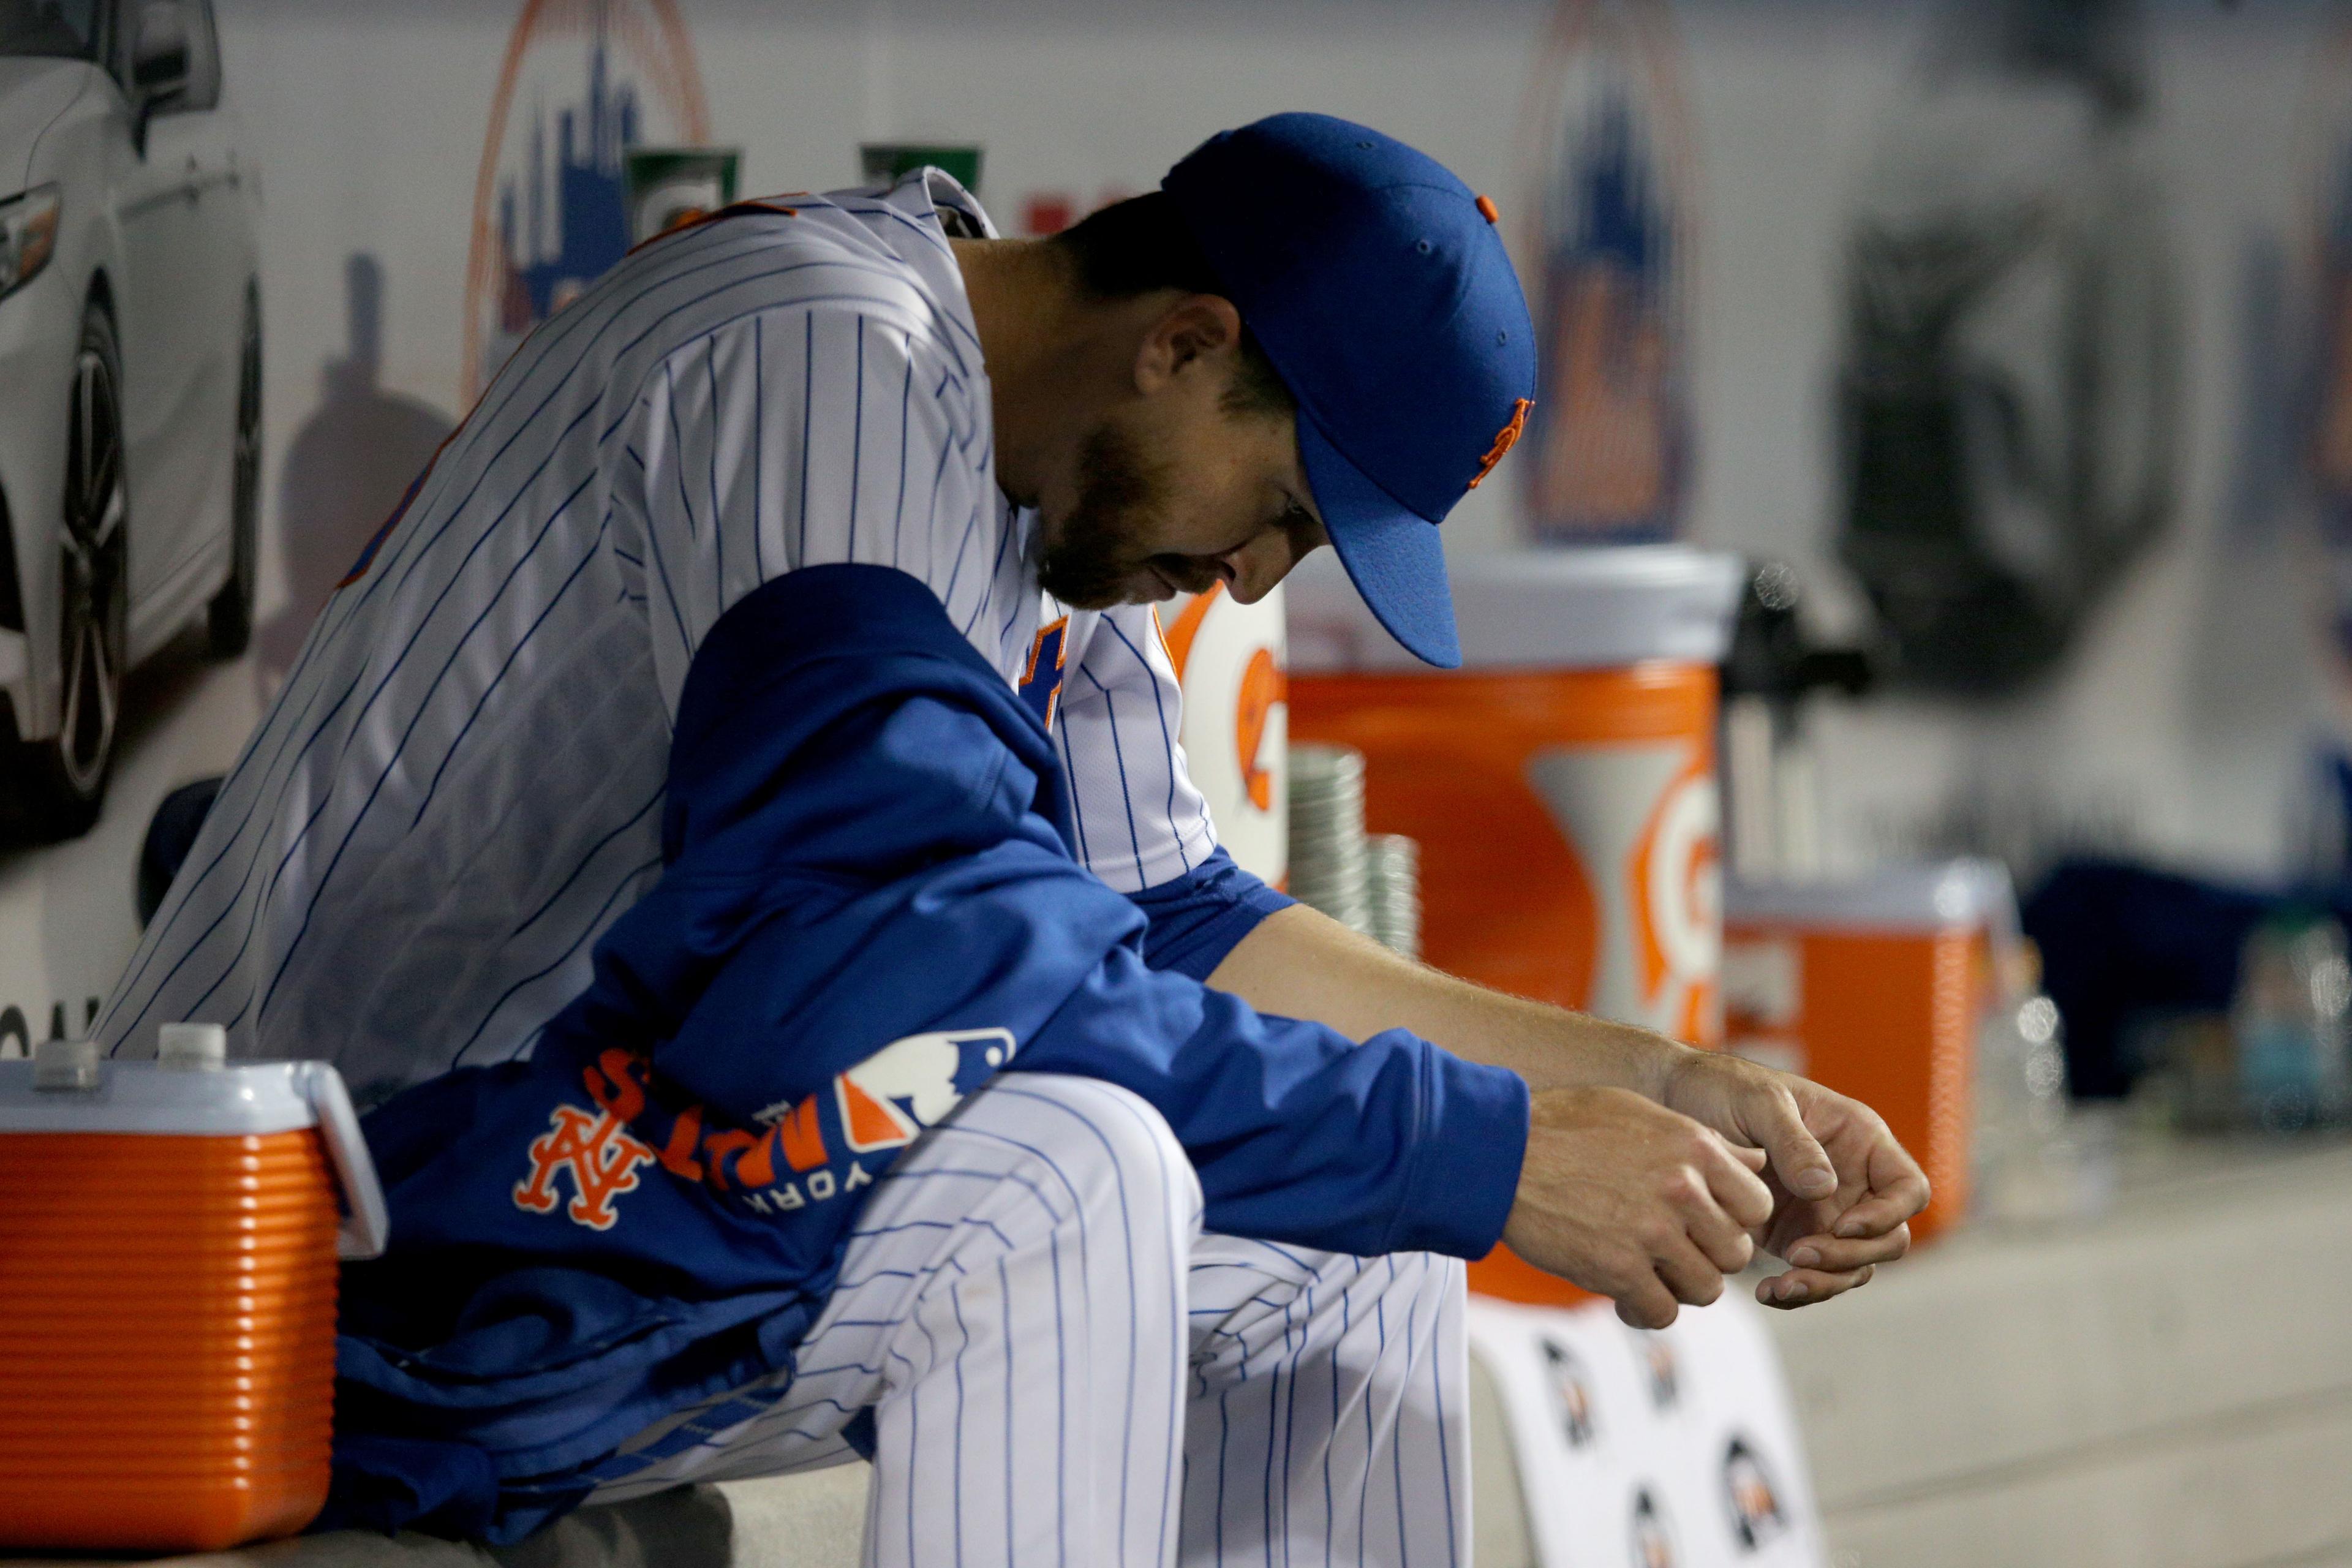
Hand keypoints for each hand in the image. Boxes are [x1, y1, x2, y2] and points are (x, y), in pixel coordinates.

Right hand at [1502, 1086, 1775, 1328]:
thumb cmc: (1563, 1126)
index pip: (1757, 1204)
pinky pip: (1660, 1311)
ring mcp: (1651, 1232)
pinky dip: (1645, 1310)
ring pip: (1705, 1288)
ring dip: (1679, 1287)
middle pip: (1734, 1252)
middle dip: (1707, 1257)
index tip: (1707, 1222)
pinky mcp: (1617, 1269)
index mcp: (1695, 1147)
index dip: (1735, 1219)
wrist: (1497, 1152)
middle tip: (1673, 1251)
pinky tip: (1625, 1294)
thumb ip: (1702, 1141)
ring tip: (1649, 1274)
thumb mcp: (1640, 1112)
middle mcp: (1682, 1189)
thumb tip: (1757, 1164)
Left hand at [1658, 1051, 1929, 1309]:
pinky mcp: (1792, 1235)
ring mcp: (1825, 1212)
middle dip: (1851, 1256)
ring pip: (1852, 1265)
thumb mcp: (1759, 1101)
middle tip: (1800, 1257)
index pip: (1907, 1188)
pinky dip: (1798, 1290)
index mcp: (1858, 1140)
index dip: (1888, 1215)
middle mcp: (1851, 1180)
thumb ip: (1793, 1141)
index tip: (1842, 1224)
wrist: (1673, 1104)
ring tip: (1781, 1285)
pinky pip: (1813, 1275)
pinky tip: (1767, 1292)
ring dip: (1826, 1283)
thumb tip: (1823, 1187)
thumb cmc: (1722, 1087)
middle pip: (1887, 1238)